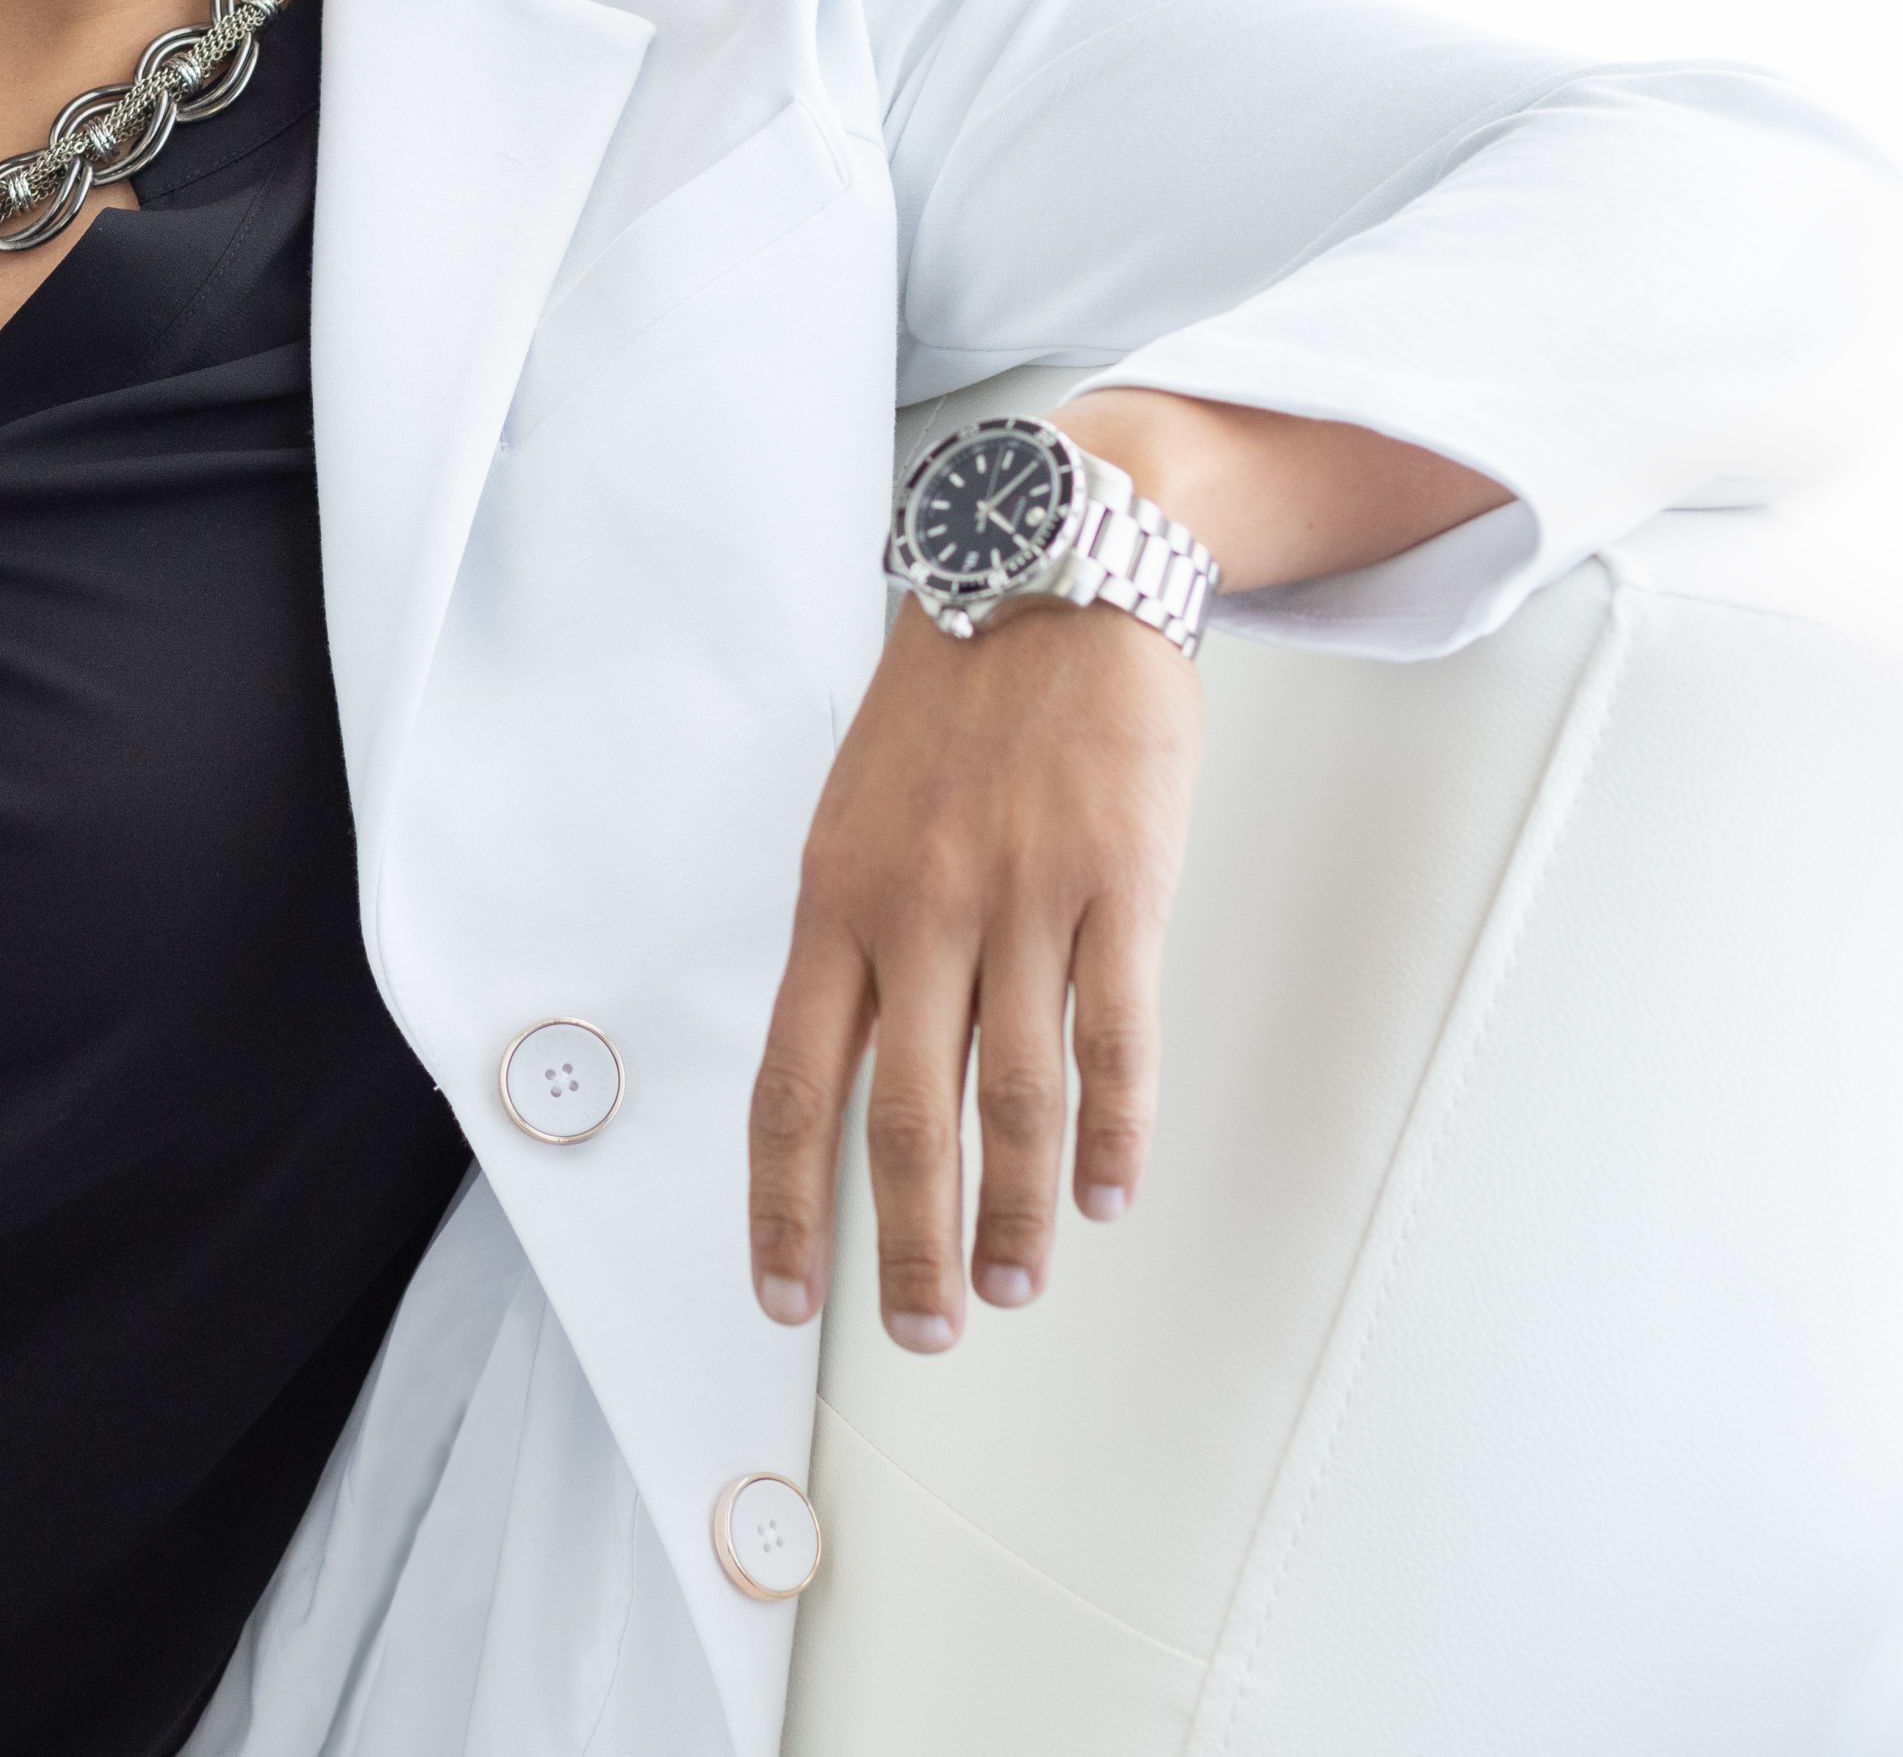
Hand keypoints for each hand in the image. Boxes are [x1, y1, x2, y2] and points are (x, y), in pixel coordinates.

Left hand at [745, 589, 1199, 1347]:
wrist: (1051, 570)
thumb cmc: (953, 699)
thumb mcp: (858, 809)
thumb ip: (855, 931)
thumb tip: (850, 1064)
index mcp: (833, 896)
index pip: (791, 1083)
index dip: (785, 1203)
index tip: (786, 1294)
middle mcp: (915, 908)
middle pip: (902, 1118)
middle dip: (906, 1246)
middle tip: (925, 1332)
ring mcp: (1020, 897)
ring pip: (1013, 1097)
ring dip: (1011, 1213)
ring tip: (1012, 1287)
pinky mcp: (1118, 881)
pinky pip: (1116, 1034)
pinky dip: (1113, 1131)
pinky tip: (1106, 1193)